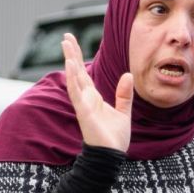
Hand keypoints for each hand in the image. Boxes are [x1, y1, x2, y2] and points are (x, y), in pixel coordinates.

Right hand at [63, 33, 132, 152]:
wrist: (112, 156)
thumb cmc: (114, 138)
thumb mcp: (124, 112)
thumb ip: (124, 94)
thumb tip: (128, 75)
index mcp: (93, 98)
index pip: (83, 73)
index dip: (78, 57)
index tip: (72, 42)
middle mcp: (86, 98)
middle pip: (76, 71)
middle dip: (71, 53)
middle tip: (66, 36)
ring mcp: (83, 104)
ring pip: (74, 78)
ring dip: (70, 60)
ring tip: (65, 44)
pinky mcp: (84, 111)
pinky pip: (76, 92)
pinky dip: (72, 78)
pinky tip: (70, 65)